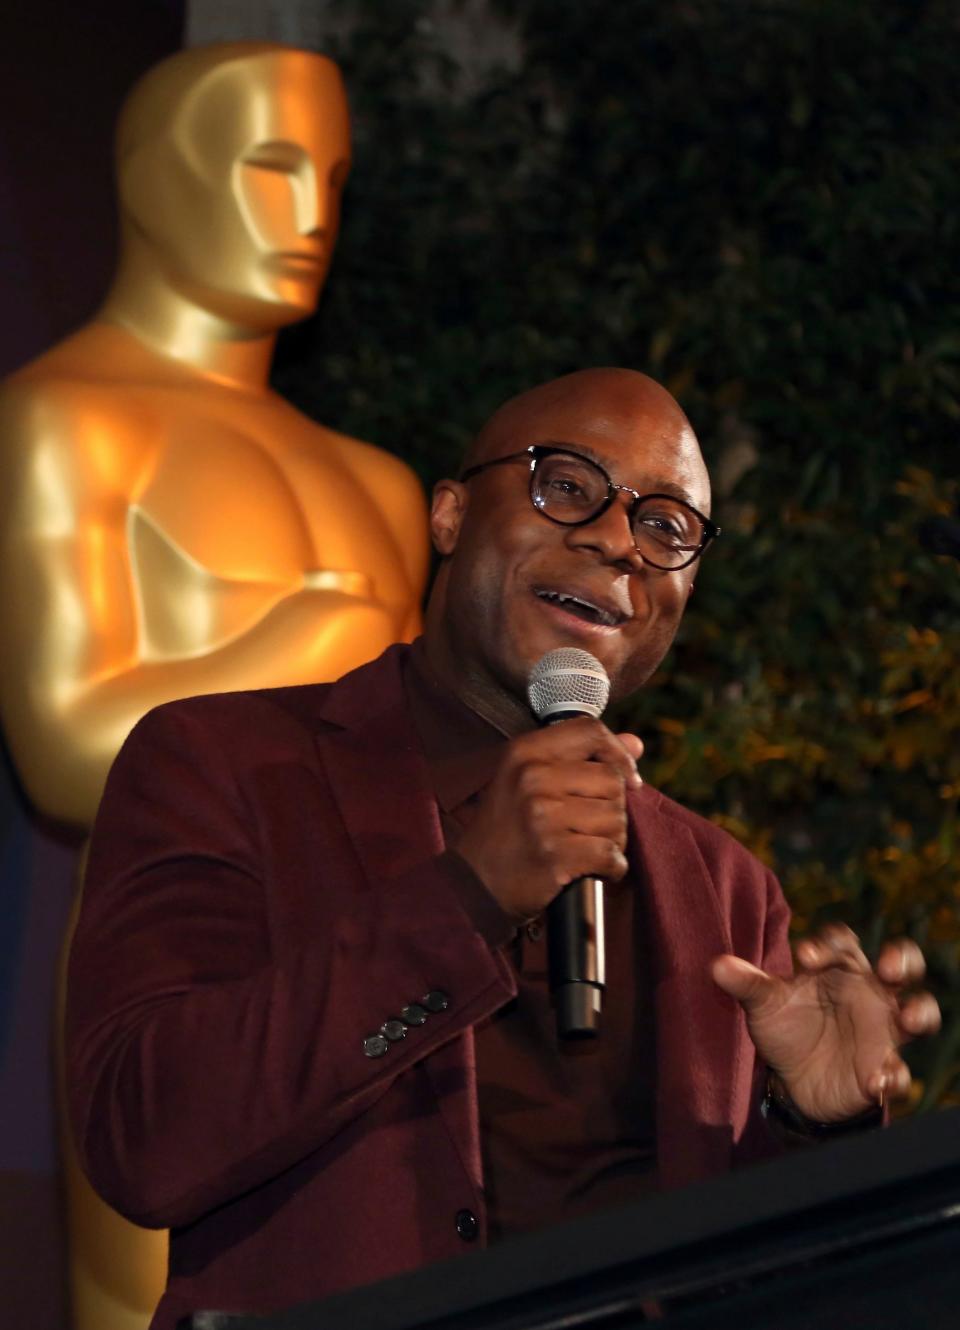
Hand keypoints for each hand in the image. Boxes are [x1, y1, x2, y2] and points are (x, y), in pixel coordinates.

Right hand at [456, 717, 642, 921]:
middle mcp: (532, 778)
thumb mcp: (530, 780)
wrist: (474, 884)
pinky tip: (592, 869)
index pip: (590, 731)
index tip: (626, 777)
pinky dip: (611, 867)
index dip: (617, 752)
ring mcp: (542, 817)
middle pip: (612, 780)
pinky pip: (611, 855)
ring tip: (584, 847)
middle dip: (612, 808)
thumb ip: (582, 756)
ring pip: (617, 819)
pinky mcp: (555, 855)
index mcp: (524, 753)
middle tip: (588, 827)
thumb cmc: (508, 829)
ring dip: (612, 840)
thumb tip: (635, 744)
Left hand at [711, 924, 940, 1122]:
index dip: (829, 944)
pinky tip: (876, 1081)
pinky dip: (893, 1076)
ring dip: (919, 1012)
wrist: (793, 1082)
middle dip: (903, 960)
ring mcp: (882, 1032)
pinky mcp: (883, 1070)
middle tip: (889, 967)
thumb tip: (716, 965)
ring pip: (919, 1012)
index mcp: (838, 969)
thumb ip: (746, 984)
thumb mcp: (763, 1005)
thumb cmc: (785, 1027)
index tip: (805, 957)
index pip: (843, 944)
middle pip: (902, 965)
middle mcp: (868, 994)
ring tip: (907, 1018)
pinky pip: (899, 1072)